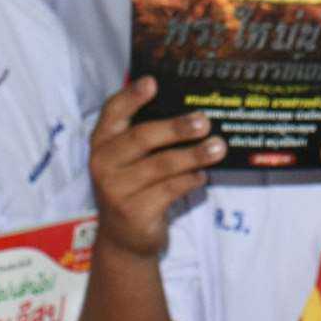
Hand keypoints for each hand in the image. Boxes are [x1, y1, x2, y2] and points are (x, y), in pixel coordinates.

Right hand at [88, 78, 225, 258]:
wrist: (124, 238)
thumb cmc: (135, 186)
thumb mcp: (132, 159)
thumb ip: (148, 135)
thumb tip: (191, 110)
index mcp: (102, 142)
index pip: (112, 111)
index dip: (132, 96)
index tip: (153, 82)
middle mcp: (103, 163)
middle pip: (141, 138)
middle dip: (176, 128)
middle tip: (204, 121)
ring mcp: (116, 189)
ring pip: (161, 165)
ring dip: (193, 155)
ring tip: (217, 147)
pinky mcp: (133, 212)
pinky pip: (169, 190)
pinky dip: (190, 180)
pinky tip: (202, 175)